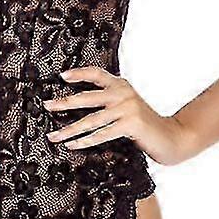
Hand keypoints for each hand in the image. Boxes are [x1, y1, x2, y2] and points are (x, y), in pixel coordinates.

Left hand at [42, 66, 198, 165]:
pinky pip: (102, 134)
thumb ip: (110, 102)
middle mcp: (123, 93)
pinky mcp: (130, 124)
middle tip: (46, 106)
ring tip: (54, 135)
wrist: (173, 137)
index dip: (79, 73)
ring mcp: (127, 108)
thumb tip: (79, 106)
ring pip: (91, 119)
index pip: (97, 74)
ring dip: (69, 129)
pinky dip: (85, 141)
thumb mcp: (128, 107)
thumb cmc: (145, 126)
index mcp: (122, 85)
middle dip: (64, 102)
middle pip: (87, 97)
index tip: (61, 77)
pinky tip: (72, 145)